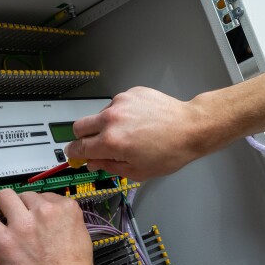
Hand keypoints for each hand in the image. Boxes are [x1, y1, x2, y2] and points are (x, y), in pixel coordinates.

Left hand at [0, 190, 97, 264]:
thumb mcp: (81, 235)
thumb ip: (65, 221)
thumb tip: (51, 219)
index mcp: (66, 208)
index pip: (46, 196)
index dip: (38, 207)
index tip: (34, 216)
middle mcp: (44, 210)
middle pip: (25, 195)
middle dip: (20, 205)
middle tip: (16, 216)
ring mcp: (22, 224)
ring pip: (3, 198)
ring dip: (1, 206)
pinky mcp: (4, 239)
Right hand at [66, 87, 218, 181]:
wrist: (191, 128)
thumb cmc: (169, 152)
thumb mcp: (137, 171)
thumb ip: (109, 166)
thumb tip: (92, 163)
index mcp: (110, 141)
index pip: (77, 147)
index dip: (74, 153)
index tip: (75, 155)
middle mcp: (111, 119)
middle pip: (79, 126)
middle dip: (83, 137)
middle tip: (96, 144)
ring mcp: (121, 103)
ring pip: (99, 115)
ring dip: (106, 125)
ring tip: (129, 133)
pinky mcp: (131, 93)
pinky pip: (117, 105)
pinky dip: (122, 113)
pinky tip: (140, 121)